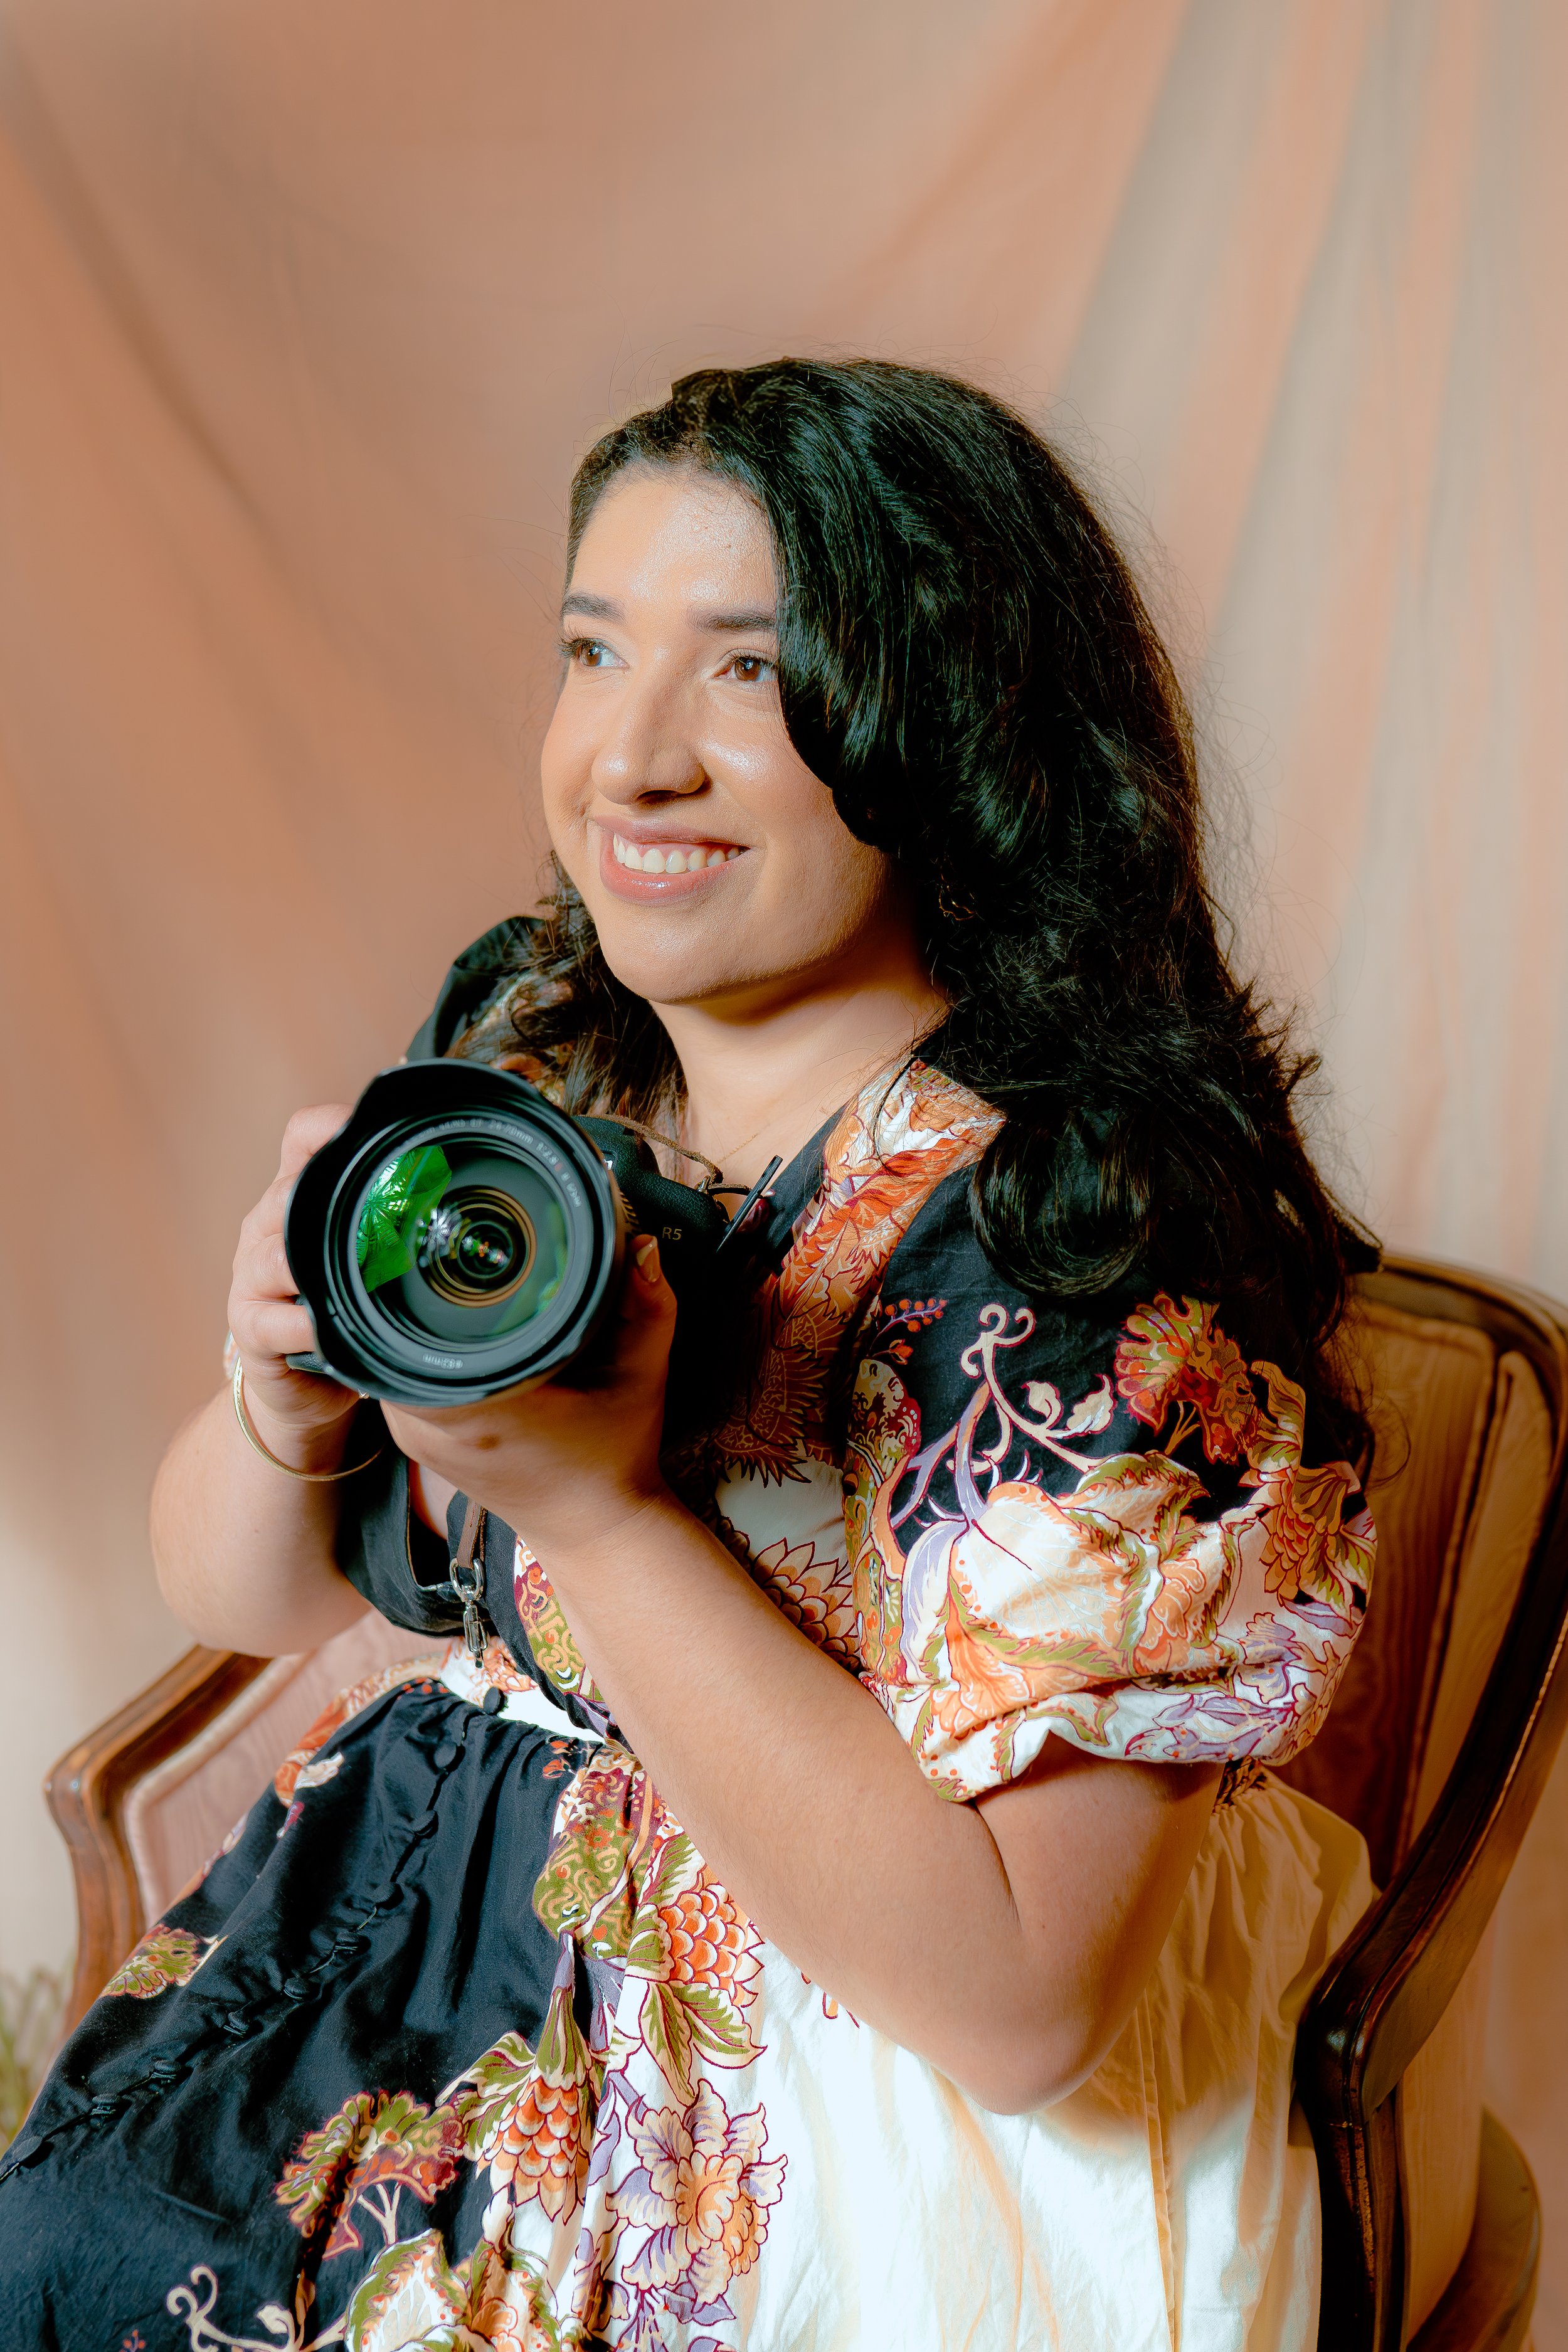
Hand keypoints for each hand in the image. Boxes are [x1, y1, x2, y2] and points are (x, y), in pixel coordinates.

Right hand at [227, 1104, 361, 1470]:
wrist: (306, 1384)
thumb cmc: (344, 1307)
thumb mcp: (368, 1255)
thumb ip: (397, 1218)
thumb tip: (468, 1192)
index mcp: (299, 1196)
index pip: (303, 1138)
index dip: (333, 1126)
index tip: (381, 1136)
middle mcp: (267, 1227)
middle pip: (289, 1192)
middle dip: (337, 1204)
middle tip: (394, 1221)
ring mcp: (252, 1277)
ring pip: (274, 1255)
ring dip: (314, 1265)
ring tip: (357, 1280)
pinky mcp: (250, 1328)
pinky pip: (271, 1321)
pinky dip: (304, 1327)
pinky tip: (330, 1333)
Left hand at [382, 1236, 677, 1554]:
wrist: (594, 1529)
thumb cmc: (615, 1457)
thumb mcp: (641, 1376)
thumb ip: (648, 1307)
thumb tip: (639, 1245)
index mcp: (484, 1408)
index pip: (419, 1330)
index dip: (427, 1283)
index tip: (453, 1254)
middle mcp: (438, 1426)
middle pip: (397, 1336)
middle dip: (422, 1295)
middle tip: (455, 1259)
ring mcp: (420, 1439)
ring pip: (392, 1358)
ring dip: (417, 1326)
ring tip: (453, 1290)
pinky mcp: (419, 1442)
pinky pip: (400, 1382)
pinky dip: (420, 1356)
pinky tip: (452, 1335)